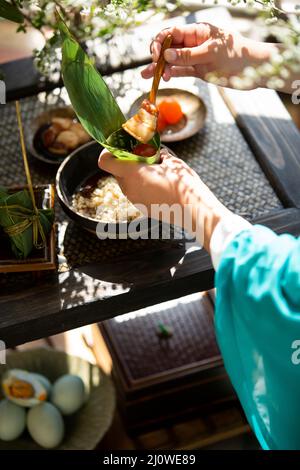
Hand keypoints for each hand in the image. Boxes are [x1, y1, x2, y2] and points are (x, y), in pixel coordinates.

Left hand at [98, 148, 229, 249]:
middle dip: (126, 163)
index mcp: (132, 173)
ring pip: (126, 183)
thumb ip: (158, 154)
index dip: (109, 152)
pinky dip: (142, 186)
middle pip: (117, 171)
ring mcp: (134, 200)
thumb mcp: (171, 161)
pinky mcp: (142, 208)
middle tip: (142, 157)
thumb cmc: (182, 184)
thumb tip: (156, 152)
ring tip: (154, 171)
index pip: (105, 161)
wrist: (193, 210)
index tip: (120, 148)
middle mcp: (128, 188)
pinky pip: (136, 193)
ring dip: (135, 175)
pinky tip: (160, 185)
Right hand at [142, 23, 276, 88]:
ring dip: (159, 68)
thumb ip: (188, 55)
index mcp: (197, 31)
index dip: (160, 43)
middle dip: (157, 56)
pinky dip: (170, 75)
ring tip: (145, 77)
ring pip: (172, 61)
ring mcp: (195, 57)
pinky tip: (160, 79)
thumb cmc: (236, 55)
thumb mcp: (211, 54)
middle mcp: (194, 42)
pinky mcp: (198, 70)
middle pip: (168, 46)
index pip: (172, 33)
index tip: (157, 56)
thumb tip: (166, 56)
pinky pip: (180, 71)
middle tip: (153, 68)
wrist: (253, 69)